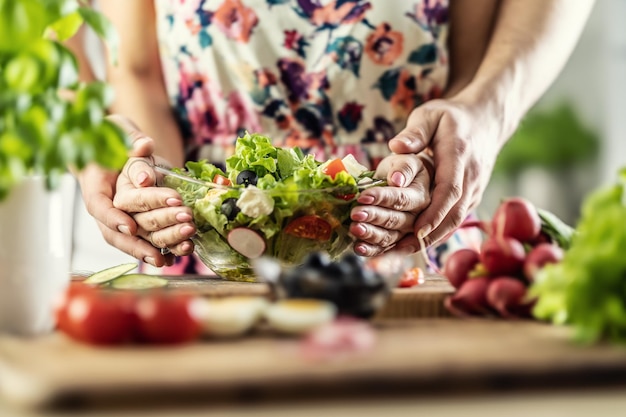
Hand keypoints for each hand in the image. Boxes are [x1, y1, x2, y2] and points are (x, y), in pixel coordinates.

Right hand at [77, 115, 192, 267]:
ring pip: (132, 239)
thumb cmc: (112, 136)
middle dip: (147, 233)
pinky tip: (175, 258)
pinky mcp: (136, 223)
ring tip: (176, 254)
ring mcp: (120, 217)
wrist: (113, 146)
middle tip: (179, 226)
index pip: (98, 206)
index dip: (112, 218)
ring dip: (155, 247)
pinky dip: (160, 250)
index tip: (129, 225)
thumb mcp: (119, 130)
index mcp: (94, 184)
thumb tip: (144, 145)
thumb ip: (131, 138)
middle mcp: (106, 206)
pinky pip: (144, 241)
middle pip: (119, 228)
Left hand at [349, 153, 431, 256]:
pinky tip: (357, 248)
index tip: (363, 196)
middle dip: (373, 217)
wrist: (405, 181)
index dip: (382, 199)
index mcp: (422, 195)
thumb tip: (397, 179)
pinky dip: (371, 250)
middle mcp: (418, 217)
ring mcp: (407, 231)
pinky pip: (385, 248)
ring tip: (354, 229)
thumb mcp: (406, 160)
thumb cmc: (403, 168)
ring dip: (370, 235)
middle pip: (395, 220)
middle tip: (354, 214)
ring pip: (390, 236)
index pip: (402, 199)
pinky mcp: (397, 240)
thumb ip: (404, 167)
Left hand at [388, 98, 500, 250]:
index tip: (417, 229)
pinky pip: (457, 218)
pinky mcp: (472, 196)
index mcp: (458, 157)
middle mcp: (471, 177)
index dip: (435, 212)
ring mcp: (475, 189)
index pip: (449, 190)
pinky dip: (440, 233)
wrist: (485, 121)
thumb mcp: (430, 115)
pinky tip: (418, 243)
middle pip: (454, 212)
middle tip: (404, 248)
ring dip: (434, 238)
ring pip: (457, 220)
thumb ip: (414, 132)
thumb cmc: (450, 118)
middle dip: (431, 234)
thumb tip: (396, 147)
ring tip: (405, 251)